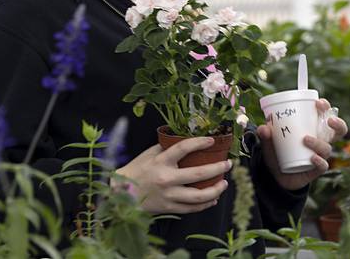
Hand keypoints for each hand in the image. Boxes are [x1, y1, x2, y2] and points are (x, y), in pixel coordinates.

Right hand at [114, 137, 230, 213]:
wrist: (121, 193)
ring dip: (216, 189)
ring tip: (224, 183)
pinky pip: (192, 208)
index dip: (199, 143)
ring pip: (199, 196)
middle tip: (227, 164)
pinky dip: (205, 203)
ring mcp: (169, 195)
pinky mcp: (169, 208)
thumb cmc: (137, 170)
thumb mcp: (149, 153)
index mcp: (160, 161)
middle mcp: (166, 179)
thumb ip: (167, 147)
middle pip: (198, 174)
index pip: (183, 148)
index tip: (211, 141)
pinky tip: (213, 198)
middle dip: (217, 168)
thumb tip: (187, 141)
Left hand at [257, 98, 347, 190]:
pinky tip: (312, 157)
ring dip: (319, 142)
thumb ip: (266, 135)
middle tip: (329, 120)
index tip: (319, 103)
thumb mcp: (269, 142)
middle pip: (338, 132)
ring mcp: (320, 155)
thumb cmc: (278, 152)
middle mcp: (320, 141)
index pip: (325, 115)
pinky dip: (319, 161)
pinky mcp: (316, 169)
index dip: (326, 108)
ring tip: (306, 139)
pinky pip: (323, 165)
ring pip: (327, 148)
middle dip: (338, 124)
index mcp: (312, 129)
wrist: (277, 176)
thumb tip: (264, 127)